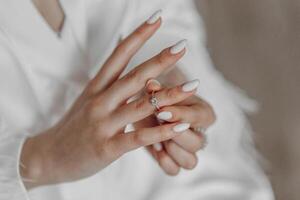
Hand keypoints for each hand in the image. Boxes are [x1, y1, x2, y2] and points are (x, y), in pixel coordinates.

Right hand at [20, 13, 195, 188]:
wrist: (47, 156)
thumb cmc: (72, 128)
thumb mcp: (88, 101)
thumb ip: (108, 87)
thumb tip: (129, 71)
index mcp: (96, 88)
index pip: (119, 55)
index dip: (138, 35)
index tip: (157, 18)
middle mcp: (100, 101)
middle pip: (134, 76)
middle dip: (160, 60)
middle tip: (183, 45)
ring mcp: (103, 124)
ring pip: (140, 106)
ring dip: (169, 95)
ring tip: (194, 85)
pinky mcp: (106, 147)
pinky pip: (138, 137)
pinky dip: (160, 131)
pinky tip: (180, 126)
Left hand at [137, 80, 215, 174]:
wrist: (149, 107)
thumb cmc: (159, 95)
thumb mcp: (159, 89)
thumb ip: (157, 88)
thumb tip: (151, 84)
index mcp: (204, 114)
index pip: (197, 117)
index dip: (180, 115)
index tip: (161, 111)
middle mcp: (200, 135)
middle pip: (197, 143)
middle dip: (176, 135)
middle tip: (158, 124)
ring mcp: (188, 151)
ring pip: (190, 162)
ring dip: (172, 150)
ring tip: (156, 139)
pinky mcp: (174, 161)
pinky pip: (174, 171)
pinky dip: (164, 161)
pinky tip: (155, 147)